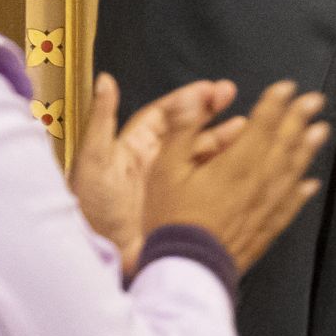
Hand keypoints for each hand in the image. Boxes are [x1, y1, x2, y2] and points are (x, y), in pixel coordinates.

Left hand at [66, 74, 236, 273]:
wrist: (100, 255)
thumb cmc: (89, 208)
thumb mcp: (93, 160)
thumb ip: (101, 119)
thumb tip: (105, 81)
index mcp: (132, 148)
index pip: (163, 115)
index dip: (186, 99)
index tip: (209, 88)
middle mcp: (154, 163)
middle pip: (187, 131)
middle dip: (209, 111)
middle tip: (231, 95)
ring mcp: (170, 186)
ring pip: (201, 155)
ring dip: (222, 139)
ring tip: (246, 128)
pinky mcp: (182, 206)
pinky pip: (207, 183)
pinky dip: (224, 171)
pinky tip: (242, 164)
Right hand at [141, 79, 333, 275]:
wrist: (186, 267)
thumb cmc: (171, 217)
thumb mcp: (165, 168)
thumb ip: (182, 130)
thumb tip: (193, 95)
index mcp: (236, 163)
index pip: (262, 124)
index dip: (275, 103)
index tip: (287, 86)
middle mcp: (259, 181)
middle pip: (284, 143)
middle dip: (299, 118)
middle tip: (315, 99)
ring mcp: (266, 206)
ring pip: (294, 171)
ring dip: (308, 148)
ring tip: (321, 130)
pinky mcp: (266, 228)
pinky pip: (291, 205)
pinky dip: (302, 191)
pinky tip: (311, 183)